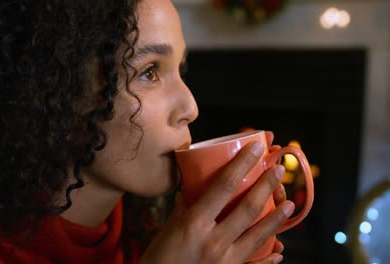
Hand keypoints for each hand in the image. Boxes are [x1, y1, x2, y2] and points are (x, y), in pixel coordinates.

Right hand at [140, 139, 294, 263]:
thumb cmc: (159, 257)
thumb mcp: (168, 227)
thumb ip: (183, 207)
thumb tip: (192, 189)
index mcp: (194, 223)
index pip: (223, 186)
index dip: (242, 164)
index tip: (256, 147)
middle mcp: (213, 240)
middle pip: (248, 208)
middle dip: (267, 186)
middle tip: (279, 170)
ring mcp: (225, 260)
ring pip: (259, 235)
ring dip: (277, 218)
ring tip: (290, 203)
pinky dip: (269, 258)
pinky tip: (279, 250)